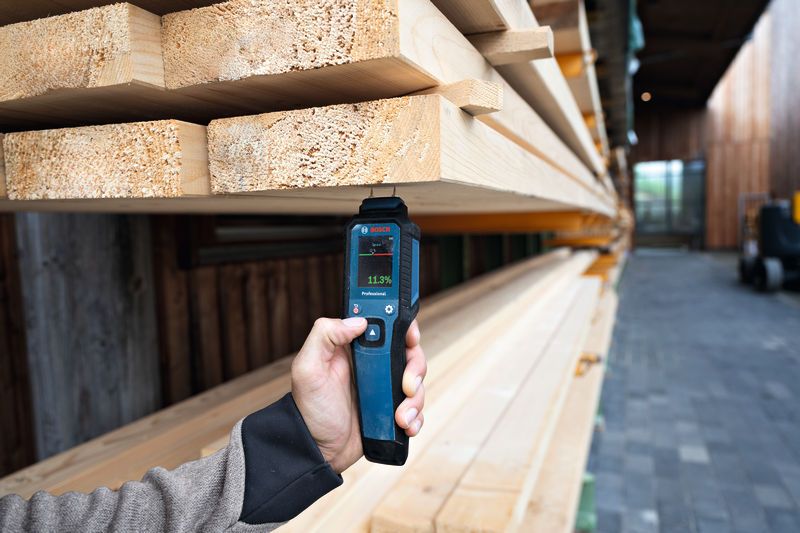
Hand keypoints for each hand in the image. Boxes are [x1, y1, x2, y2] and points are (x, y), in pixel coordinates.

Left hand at [291, 317, 426, 473]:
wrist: (317, 451)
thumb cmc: (309, 410)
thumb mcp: (308, 368)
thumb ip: (325, 336)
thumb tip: (358, 320)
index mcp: (355, 348)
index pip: (387, 325)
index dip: (404, 327)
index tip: (410, 338)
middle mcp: (373, 364)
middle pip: (409, 353)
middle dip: (415, 369)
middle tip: (407, 386)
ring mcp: (384, 388)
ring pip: (416, 382)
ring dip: (415, 399)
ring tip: (400, 417)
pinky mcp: (391, 410)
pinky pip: (416, 408)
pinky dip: (416, 417)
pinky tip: (405, 426)